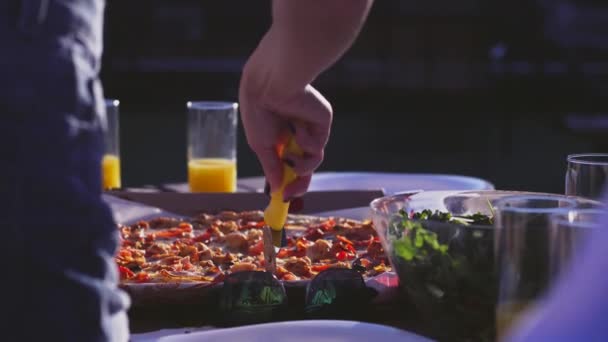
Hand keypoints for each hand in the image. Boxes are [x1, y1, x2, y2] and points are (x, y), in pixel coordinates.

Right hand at [239, 38, 332, 200]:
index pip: (287, 166)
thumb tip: (276, 188)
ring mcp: (310, 130)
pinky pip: (318, 147)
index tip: (282, 199)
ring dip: (301, 166)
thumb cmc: (259, 112)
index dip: (286, 183)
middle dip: (298, 184)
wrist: (270, 87)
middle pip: (303, 168)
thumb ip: (271, 167)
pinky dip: (307, 145)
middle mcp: (295, 135)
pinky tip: (297, 128)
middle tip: (291, 195)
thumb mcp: (261, 145)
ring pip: (312, 161)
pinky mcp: (322, 124)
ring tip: (290, 156)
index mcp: (279, 139)